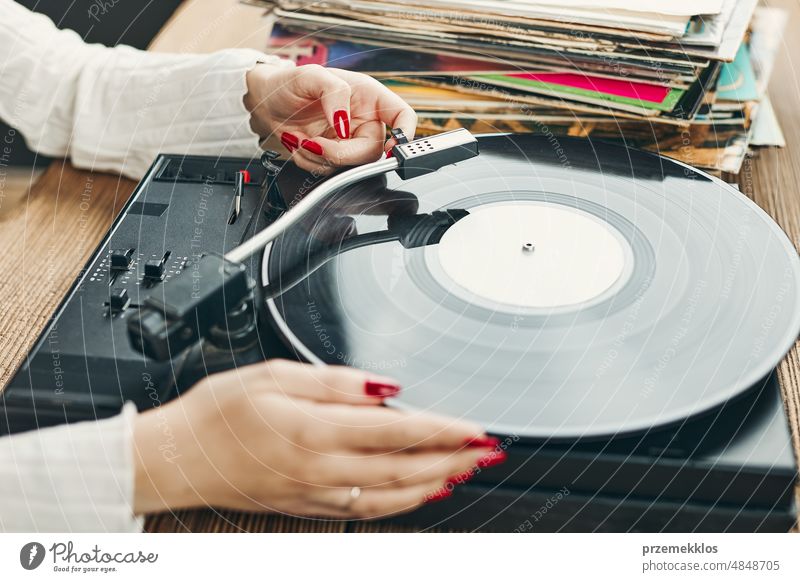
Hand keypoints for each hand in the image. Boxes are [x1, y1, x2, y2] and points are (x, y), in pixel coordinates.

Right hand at [132, 360, 503, 518]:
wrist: (178, 458)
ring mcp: (317, 493)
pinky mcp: (309, 505)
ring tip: (466, 472)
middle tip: (488, 452)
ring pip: (392, 495)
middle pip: (405, 467)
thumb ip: (336, 382)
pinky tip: (419, 495)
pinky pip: (367, 510)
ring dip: (435, 483)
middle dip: (454, 459)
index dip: (445, 430)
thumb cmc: (218, 413)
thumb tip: (384, 386)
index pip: (399, 431)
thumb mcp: (274, 375)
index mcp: (316, 430)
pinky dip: (402, 504)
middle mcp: (322, 468)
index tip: (477, 429)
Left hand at [244, 64, 416, 173]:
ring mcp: (348, 142)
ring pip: (349, 167)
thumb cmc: (289, 83)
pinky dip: (309, 162)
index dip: (405, 134)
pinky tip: (299, 143)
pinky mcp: (332, 157)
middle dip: (341, 153)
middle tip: (316, 143)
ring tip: (300, 137)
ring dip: (319, 157)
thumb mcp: (311, 76)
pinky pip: (328, 172)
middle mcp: (363, 122)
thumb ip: (335, 95)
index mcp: (370, 98)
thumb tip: (345, 126)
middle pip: (373, 153)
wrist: (265, 103)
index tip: (392, 147)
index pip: (402, 116)